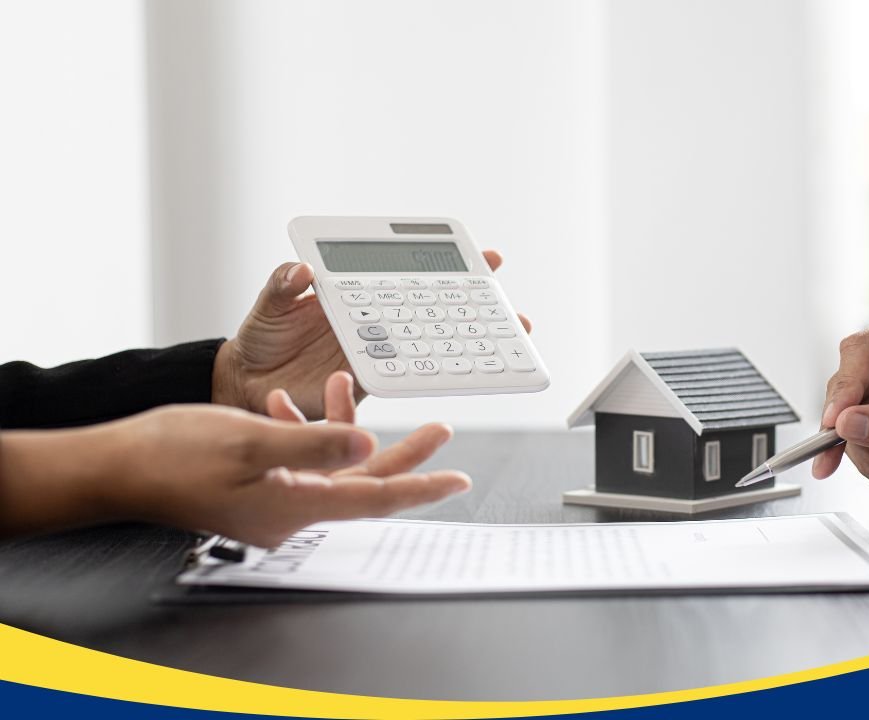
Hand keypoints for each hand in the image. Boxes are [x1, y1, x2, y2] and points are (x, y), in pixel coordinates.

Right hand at [0, 374, 469, 546]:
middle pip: (365, 483)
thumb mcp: (250, 439)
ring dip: (343, 427)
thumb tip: (369, 442)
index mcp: (295, 506)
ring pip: (332, 468)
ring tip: (347, 384)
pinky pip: (298, 465)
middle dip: (403, 453)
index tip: (458, 479)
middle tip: (440, 429)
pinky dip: (301, 432)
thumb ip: (314, 442)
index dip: (421, 485)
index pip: (376, 498)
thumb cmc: (172, 454)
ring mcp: (273, 505)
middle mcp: (290, 512)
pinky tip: (283, 401)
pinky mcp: (256, 491)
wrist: (114, 469)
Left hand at [213, 250, 531, 418]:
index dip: (450, 265)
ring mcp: (377, 352)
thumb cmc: (260, 341)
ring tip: (507, 340)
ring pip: (432, 345)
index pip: (410, 274)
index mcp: (358, 294)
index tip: (487, 259)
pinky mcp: (368, 384)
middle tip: (512, 308)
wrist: (247, 387)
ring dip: (470, 344)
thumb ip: (282, 287)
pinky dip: (435, 375)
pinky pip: (407, 377)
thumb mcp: (268, 306)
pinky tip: (462, 372)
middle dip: (479, 307)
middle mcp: (375, 322)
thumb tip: (302, 272)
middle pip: (436, 309)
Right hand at [813, 307, 868, 500]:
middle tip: (845, 455)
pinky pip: (853, 437)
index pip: (863, 349)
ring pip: (845, 417)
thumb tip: (849, 424)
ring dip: (862, 453)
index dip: (845, 385)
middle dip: (849, 429)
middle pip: (847, 385)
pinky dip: (866, 461)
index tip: (838, 421)